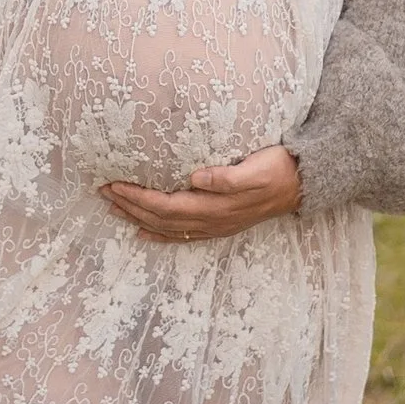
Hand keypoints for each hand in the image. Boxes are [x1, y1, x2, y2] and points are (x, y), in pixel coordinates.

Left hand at [102, 146, 301, 243]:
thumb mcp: (256, 168)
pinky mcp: (219, 225)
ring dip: (138, 217)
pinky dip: (158, 234)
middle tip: (103, 191)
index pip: (166, 205)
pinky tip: (142, 231)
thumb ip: (227, 177)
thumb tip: (196, 178)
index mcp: (214, 207)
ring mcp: (214, 226)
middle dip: (130, 205)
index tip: (114, 184)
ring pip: (167, 227)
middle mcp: (211, 221)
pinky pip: (182, 235)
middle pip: (160, 218)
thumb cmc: (277, 170)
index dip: (138, 197)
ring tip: (113, 207)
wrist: (301, 186)